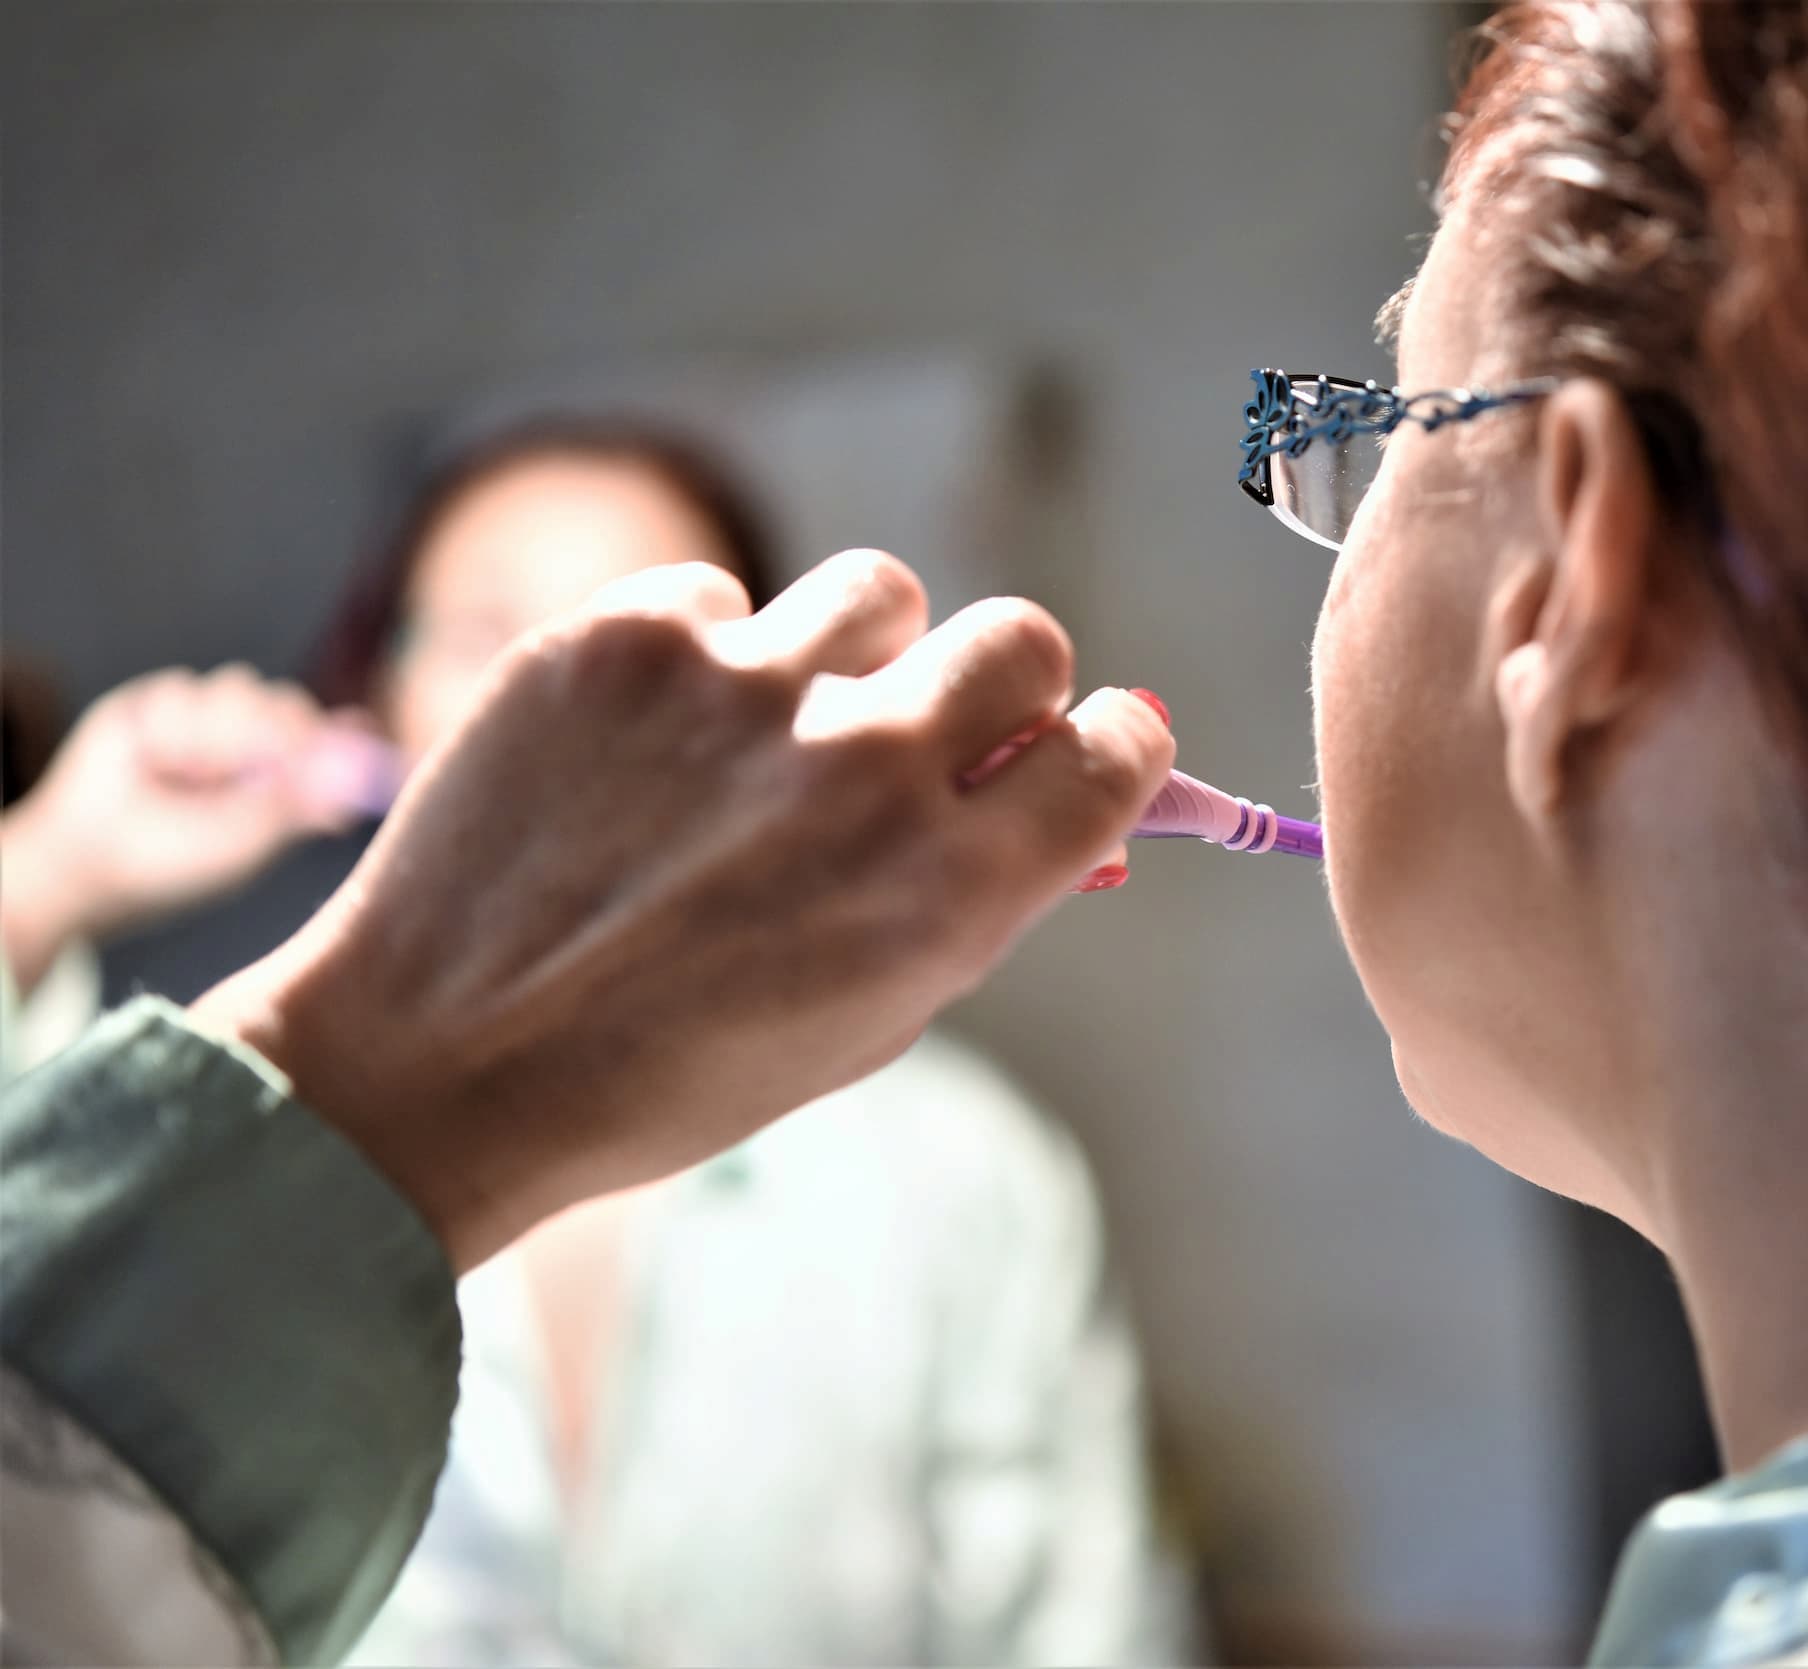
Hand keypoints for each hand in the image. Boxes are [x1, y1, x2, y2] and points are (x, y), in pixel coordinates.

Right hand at [0, 666, 377, 990]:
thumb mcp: (247, 845)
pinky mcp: (156, 704)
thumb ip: (298, 811)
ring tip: (191, 782)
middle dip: (280, 730)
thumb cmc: (174, 867)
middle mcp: (246, 745)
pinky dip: (175, 733)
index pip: (320, 737)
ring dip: (220, 738)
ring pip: (240, 689)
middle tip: (258, 767)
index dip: (336, 733)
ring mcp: (202, 721)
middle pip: (287, 702)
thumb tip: (355, 792)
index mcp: (277, 779)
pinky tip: (155, 766)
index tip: (354, 733)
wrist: (91, 863)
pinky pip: (185, 690)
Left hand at [193, 551, 1172, 1269]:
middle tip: (934, 727)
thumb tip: (1043, 788)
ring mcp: (744, 690)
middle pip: (1021, 640)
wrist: (438, 1065)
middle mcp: (866, 773)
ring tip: (772, 729)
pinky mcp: (624, 637)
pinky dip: (703, 660)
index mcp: (946, 893)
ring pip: (879, 591)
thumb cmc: (669, 1076)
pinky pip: (721, 600)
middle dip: (999, 685)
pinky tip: (646, 743)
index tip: (1088, 746)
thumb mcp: (868, 1022)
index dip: (1114, 745)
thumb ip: (969, 898)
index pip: (1113, 753)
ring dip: (852, 654)